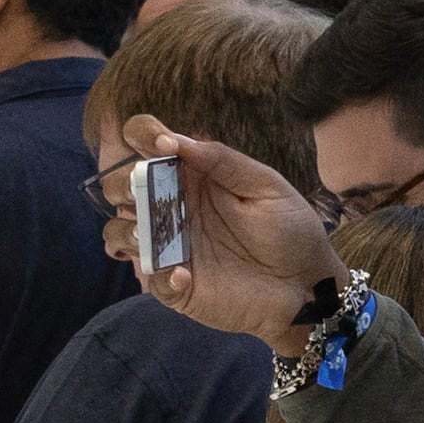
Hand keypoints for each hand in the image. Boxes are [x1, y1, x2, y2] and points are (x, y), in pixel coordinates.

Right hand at [120, 115, 341, 349]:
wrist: (306, 287)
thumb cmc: (291, 231)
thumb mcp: (266, 187)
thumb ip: (224, 161)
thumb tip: (178, 141)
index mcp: (194, 176)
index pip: (150, 144)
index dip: (143, 134)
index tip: (160, 145)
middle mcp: (173, 207)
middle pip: (122, 185)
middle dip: (122, 182)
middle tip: (144, 190)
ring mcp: (168, 246)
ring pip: (118, 231)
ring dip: (124, 229)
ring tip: (145, 236)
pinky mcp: (172, 284)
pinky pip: (148, 277)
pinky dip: (158, 275)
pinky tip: (184, 276)